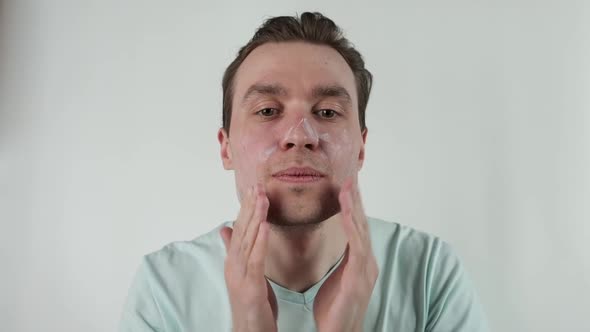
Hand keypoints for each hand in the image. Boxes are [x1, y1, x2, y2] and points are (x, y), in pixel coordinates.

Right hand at [220, 184, 277, 331]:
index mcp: (234, 260)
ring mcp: (240, 275)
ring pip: (248, 240)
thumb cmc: (250, 304)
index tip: (253, 188)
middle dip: (249, 207)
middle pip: (242, 230)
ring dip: (255, 217)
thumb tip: (225, 228)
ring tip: (262, 197)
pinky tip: (266, 225)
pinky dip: (261, 241)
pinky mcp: (251, 286)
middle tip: (257, 184)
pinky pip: (256, 259)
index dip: (246, 208)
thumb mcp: (244, 274)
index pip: (240, 228)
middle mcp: (234, 265)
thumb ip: (235, 250)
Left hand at [313, 178, 378, 331]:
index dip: (353, 205)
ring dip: (354, 206)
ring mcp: (366, 268)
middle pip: (361, 223)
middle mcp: (367, 261)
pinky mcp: (360, 276)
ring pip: (361, 229)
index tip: (347, 185)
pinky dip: (351, 224)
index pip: (356, 227)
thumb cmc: (335, 310)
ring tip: (348, 185)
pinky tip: (345, 209)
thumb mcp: (337, 279)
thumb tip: (339, 248)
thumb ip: (341, 261)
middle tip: (351, 176)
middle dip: (356, 199)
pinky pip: (356, 244)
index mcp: (360, 261)